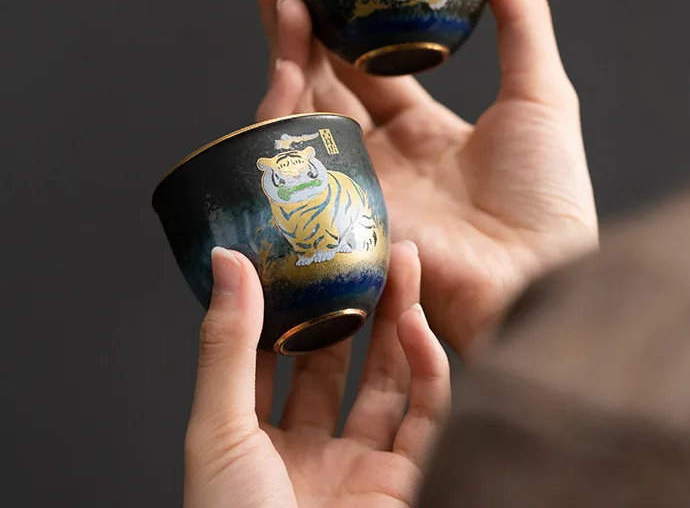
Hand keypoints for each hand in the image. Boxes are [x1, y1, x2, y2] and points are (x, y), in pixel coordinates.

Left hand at [184, 241, 448, 507]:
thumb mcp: (219, 433)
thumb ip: (226, 346)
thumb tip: (225, 259)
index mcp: (257, 443)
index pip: (276, 357)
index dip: (292, 304)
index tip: (305, 255)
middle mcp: (312, 453)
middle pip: (338, 362)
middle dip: (354, 303)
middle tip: (367, 249)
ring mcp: (362, 468)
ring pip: (387, 380)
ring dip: (398, 322)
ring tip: (403, 266)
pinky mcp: (410, 481)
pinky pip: (427, 414)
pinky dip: (429, 368)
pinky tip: (416, 327)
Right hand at [251, 0, 597, 357]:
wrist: (539, 275)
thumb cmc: (549, 193)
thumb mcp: (540, 91)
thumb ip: (519, 14)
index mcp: (422, 130)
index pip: (365, 67)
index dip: (341, 23)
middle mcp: (381, 156)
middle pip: (323, 83)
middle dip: (296, 29)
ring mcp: (355, 185)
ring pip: (302, 114)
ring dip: (285, 55)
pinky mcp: (336, 213)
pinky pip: (299, 161)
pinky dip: (284, 112)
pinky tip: (283, 64)